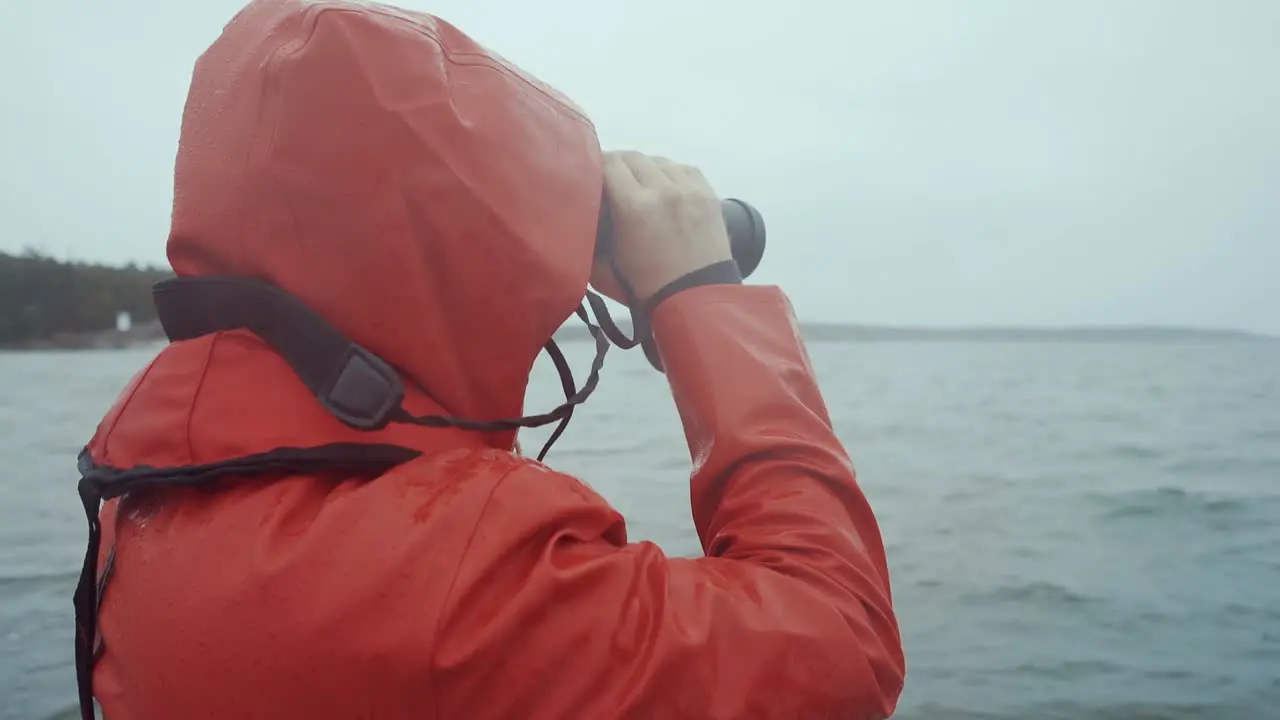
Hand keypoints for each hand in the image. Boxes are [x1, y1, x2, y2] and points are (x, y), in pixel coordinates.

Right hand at [590, 151, 732, 304]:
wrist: (696, 301)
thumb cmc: (646, 289)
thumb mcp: (603, 269)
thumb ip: (589, 241)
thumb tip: (581, 220)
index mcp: (634, 206)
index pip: (609, 163)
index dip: (596, 164)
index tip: (592, 174)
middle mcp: (663, 190)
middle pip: (633, 157)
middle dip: (619, 166)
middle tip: (613, 181)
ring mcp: (689, 190)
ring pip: (660, 161)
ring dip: (646, 169)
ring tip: (641, 185)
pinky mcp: (708, 195)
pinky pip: (684, 169)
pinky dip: (671, 174)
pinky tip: (666, 187)